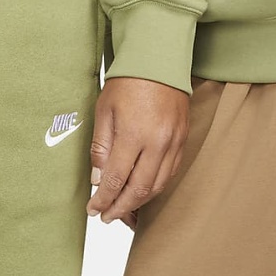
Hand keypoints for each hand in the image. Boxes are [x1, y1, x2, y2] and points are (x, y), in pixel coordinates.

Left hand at [86, 76, 188, 224]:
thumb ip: (101, 147)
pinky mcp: (183, 140)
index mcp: (133, 134)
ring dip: (139, 203)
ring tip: (122, 210)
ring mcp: (173, 142)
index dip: (103, 200)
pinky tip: (143, 191)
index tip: (92, 209)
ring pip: (158, 186)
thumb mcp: (104, 110)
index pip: (116, 180)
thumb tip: (98, 180)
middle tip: (105, 216)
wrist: (159, 59)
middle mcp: (157, 143)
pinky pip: (170, 173)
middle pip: (139, 190)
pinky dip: (156, 187)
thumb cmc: (128, 81)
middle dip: (120, 209)